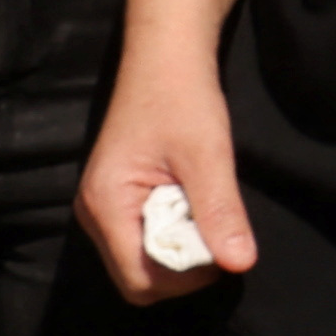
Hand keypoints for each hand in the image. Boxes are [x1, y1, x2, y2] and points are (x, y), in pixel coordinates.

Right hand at [76, 58, 252, 305]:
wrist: (166, 56)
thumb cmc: (183, 96)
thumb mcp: (208, 154)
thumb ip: (220, 211)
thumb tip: (240, 264)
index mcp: (106, 205)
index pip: (139, 280)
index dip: (184, 278)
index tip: (221, 247)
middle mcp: (95, 212)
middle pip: (137, 276)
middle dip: (182, 267)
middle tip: (216, 228)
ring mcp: (104, 206)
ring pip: (142, 258)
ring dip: (180, 248)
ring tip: (205, 209)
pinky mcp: (118, 198)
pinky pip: (144, 237)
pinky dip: (174, 231)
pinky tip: (194, 202)